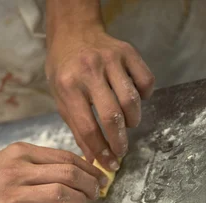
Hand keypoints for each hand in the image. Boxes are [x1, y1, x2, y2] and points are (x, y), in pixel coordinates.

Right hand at [0, 142, 108, 202]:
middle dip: (90, 184)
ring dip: (79, 201)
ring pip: (60, 194)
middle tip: (95, 193)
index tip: (99, 177)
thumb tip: (76, 167)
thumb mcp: (11, 158)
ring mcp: (13, 194)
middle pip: (69, 173)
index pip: (66, 157)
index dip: (89, 168)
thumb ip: (39, 161)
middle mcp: (19, 170)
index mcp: (22, 152)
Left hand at [46, 26, 154, 169]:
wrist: (73, 33)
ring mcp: (110, 60)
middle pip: (112, 116)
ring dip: (132, 121)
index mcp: (69, 88)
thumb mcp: (62, 101)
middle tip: (121, 151)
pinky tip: (134, 102)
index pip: (88, 127)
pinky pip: (145, 80)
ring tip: (127, 127)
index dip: (101, 150)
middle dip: (119, 141)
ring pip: (131, 100)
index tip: (110, 164)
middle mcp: (90, 72)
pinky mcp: (128, 52)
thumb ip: (78, 130)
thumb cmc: (64, 73)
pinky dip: (144, 97)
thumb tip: (95, 159)